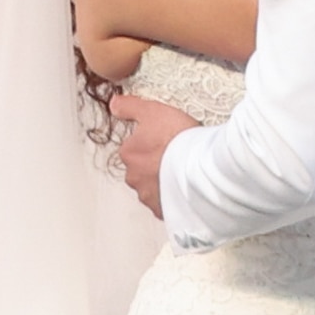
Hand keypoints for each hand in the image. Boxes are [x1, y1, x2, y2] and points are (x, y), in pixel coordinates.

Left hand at [107, 90, 195, 215]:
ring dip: (164, 183)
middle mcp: (134, 178)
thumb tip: (113, 104)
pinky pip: (167, 205)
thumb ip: (130, 107)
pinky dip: (174, 199)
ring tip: (184, 173)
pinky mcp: (164, 210)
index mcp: (129, 154)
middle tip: (176, 157)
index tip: (166, 141)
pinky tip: (187, 189)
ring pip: (154, 189)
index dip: (151, 143)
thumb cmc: (177, 139)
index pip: (133, 148)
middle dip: (155, 166)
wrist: (200, 166)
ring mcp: (149, 196)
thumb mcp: (152, 111)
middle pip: (142, 171)